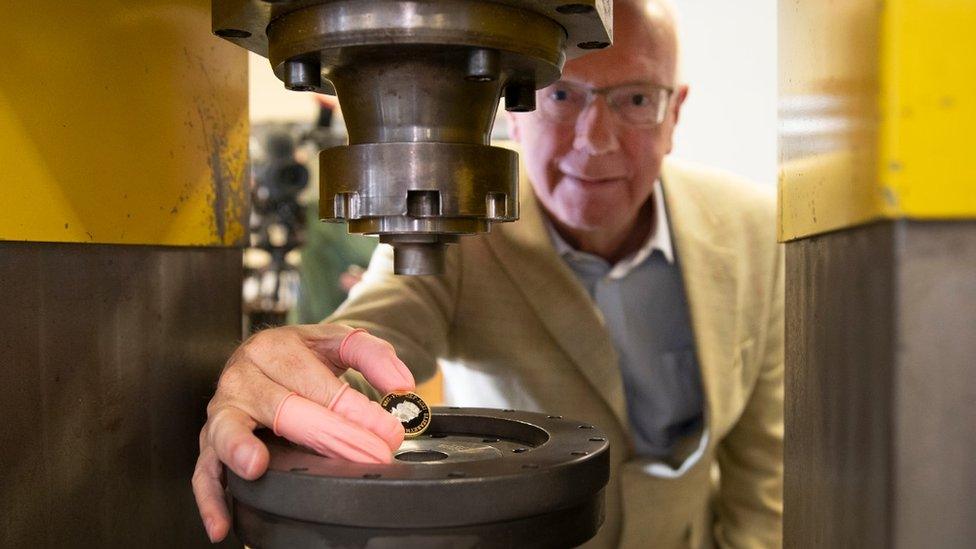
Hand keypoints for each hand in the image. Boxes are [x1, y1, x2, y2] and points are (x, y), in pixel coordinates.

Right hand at [191, 324, 413, 542]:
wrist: (270, 356)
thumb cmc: (304, 357)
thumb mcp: (340, 343)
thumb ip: (373, 356)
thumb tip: (402, 385)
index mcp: (276, 348)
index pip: (317, 382)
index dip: (355, 409)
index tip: (387, 432)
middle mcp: (244, 375)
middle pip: (284, 407)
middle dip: (329, 434)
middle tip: (367, 455)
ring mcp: (224, 408)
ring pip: (228, 429)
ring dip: (240, 447)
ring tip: (256, 466)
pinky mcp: (212, 439)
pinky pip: (204, 470)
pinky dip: (210, 497)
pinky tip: (222, 523)